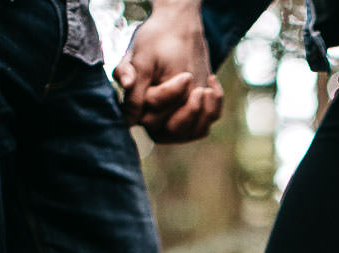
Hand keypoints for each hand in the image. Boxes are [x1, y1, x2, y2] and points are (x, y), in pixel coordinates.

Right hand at [115, 0, 224, 142]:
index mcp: (136, 107)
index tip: (185, 77)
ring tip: (206, 88)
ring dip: (203, 112)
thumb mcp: (142, 55)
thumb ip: (130, 74)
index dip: (169, 98)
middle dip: (188, 108)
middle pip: (172, 130)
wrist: (178, 32)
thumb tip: (125, 95)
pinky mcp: (191, 119)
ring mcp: (173, 122)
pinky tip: (212, 84)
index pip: (151, 118)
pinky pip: (205, 126)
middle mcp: (153, 120)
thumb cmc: (155, 42)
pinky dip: (213, 107)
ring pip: (191, 133)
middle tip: (194, 79)